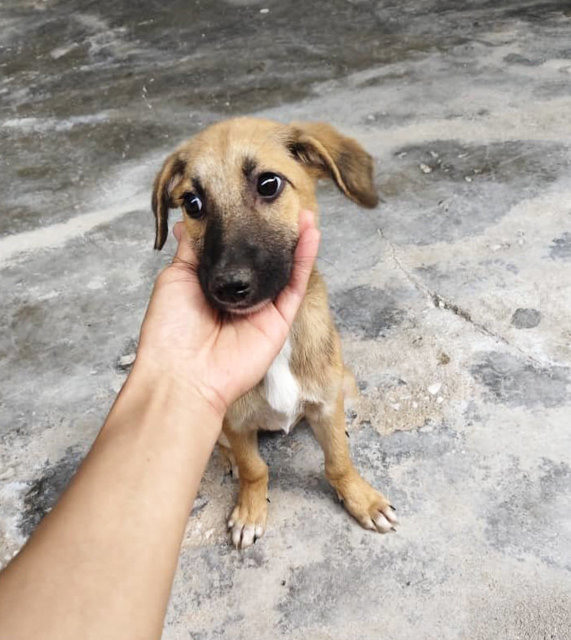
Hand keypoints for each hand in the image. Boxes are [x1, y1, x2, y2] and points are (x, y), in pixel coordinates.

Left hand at [135, 210, 319, 418]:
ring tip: (303, 209)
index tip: (251, 198)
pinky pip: (296, 285)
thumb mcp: (175, 278)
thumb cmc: (170, 329)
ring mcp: (261, 308)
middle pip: (264, 258)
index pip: (236, 251)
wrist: (183, 373)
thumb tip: (189, 223)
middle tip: (281, 200)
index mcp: (214, 286)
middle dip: (274, 229)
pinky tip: (310, 233)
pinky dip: (305, 259)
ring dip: (296, 240)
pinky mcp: (279, 320)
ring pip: (284, 268)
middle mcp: (240, 295)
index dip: (245, 225)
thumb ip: (192, 251)